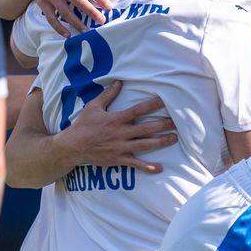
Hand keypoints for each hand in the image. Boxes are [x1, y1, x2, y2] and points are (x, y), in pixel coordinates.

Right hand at [25, 0, 111, 34]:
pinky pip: (51, 18)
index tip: (108, 7)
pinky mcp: (42, 3)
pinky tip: (68, 34)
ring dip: (76, 23)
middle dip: (90, 11)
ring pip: (64, 11)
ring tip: (86, 31)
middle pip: (77, 0)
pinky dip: (59, 28)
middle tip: (101, 20)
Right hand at [59, 80, 175, 172]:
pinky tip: (159, 168)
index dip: (151, 105)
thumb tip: (119, 82)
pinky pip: (135, 164)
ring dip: (161, 142)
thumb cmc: (83, 125)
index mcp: (116, 119)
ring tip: (174, 138)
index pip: (137, 110)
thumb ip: (108, 95)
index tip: (164, 100)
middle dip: (163, 125)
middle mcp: (121, 133)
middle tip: (178, 122)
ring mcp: (121, 147)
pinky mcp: (118, 159)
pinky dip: (147, 167)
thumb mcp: (93, 107)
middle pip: (146, 128)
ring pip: (145, 145)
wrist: (73, 146)